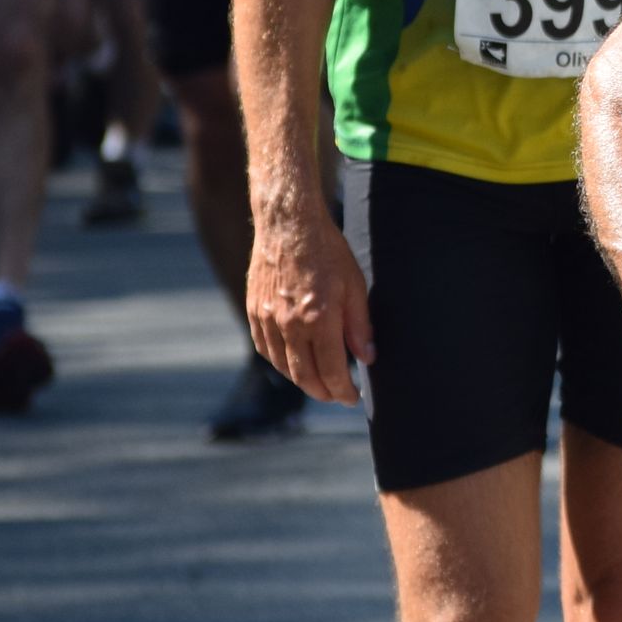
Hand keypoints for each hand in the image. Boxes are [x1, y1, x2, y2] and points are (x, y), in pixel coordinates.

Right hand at [247, 204, 373, 404]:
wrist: (288, 223)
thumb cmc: (328, 251)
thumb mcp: (354, 285)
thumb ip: (359, 325)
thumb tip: (367, 358)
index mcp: (318, 319)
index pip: (331, 370)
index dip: (343, 390)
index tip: (352, 398)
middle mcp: (289, 325)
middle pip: (305, 375)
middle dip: (323, 392)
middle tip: (338, 397)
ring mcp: (268, 320)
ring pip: (283, 366)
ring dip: (302, 381)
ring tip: (319, 384)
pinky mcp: (255, 312)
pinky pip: (265, 349)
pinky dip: (280, 364)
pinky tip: (292, 364)